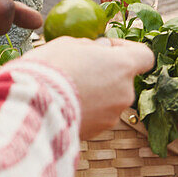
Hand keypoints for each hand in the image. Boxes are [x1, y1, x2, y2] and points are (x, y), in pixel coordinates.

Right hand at [25, 36, 154, 137]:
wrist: (32, 106)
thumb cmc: (50, 68)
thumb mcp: (67, 44)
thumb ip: (89, 46)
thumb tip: (98, 49)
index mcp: (122, 66)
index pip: (144, 56)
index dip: (126, 48)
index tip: (105, 47)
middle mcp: (124, 93)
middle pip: (122, 79)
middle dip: (103, 73)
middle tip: (76, 68)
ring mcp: (112, 116)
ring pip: (108, 99)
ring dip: (93, 92)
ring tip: (64, 88)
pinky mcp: (97, 133)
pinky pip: (95, 116)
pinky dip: (84, 109)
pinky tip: (62, 103)